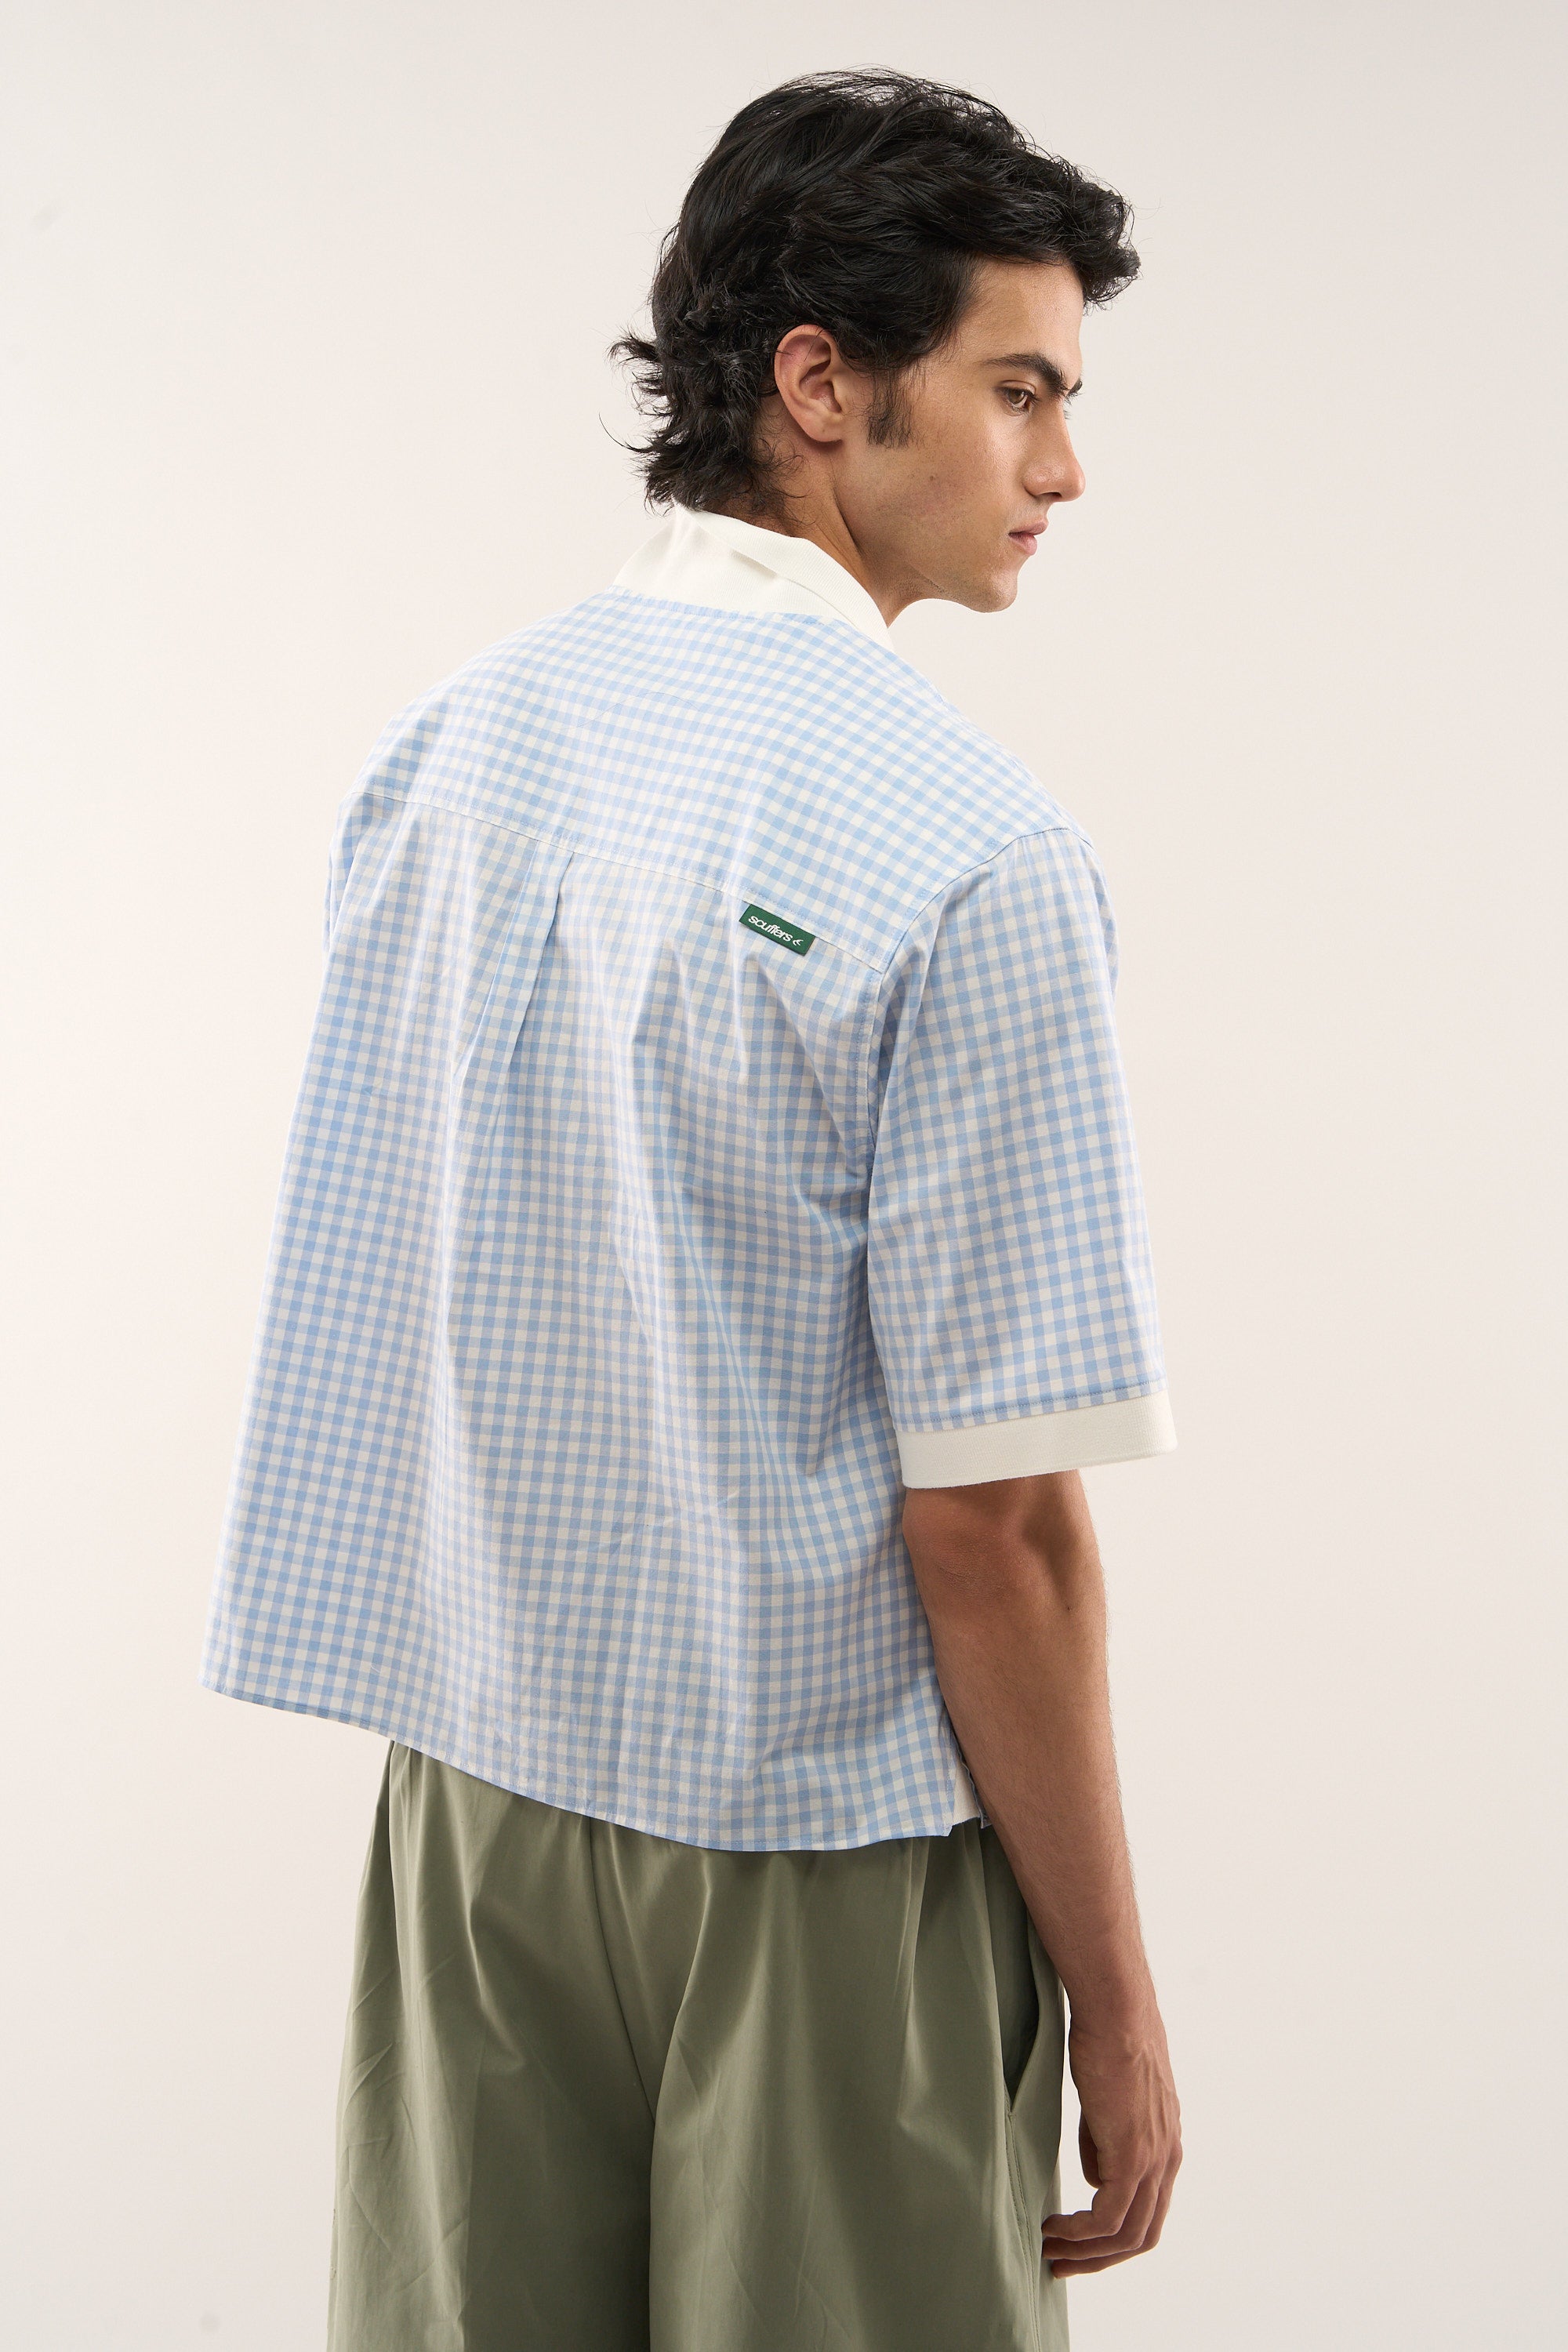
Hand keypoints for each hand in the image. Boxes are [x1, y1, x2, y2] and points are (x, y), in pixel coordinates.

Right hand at [1041, 1998, 1181, 2277]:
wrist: (1117, 2010)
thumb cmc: (1105, 2040)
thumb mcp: (1107, 2101)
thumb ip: (1103, 2143)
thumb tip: (1094, 2180)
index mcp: (1166, 2145)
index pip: (1148, 2211)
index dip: (1114, 2236)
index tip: (1077, 2241)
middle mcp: (1168, 2158)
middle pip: (1143, 2235)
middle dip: (1100, 2259)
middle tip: (1061, 2263)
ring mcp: (1155, 2159)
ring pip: (1128, 2234)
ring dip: (1087, 2252)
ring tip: (1049, 2249)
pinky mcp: (1134, 2155)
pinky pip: (1111, 2216)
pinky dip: (1082, 2232)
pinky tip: (1055, 2226)